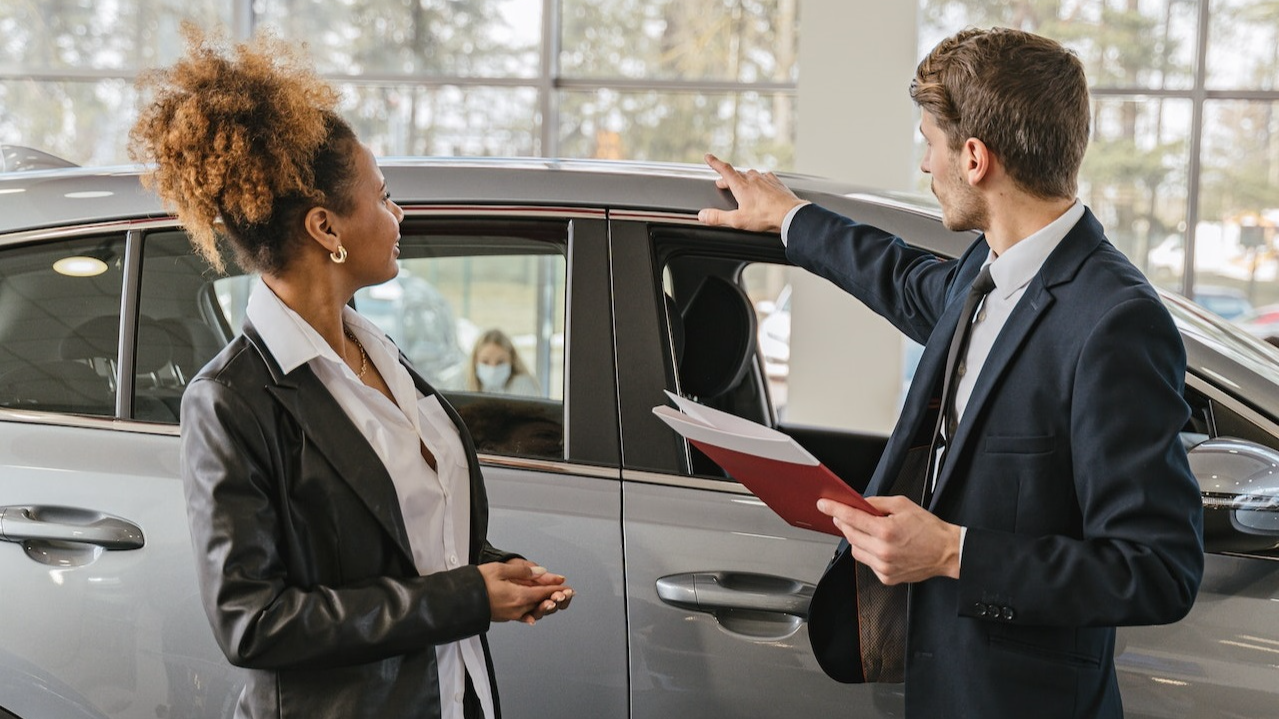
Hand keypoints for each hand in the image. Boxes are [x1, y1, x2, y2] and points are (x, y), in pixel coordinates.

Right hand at [478, 559, 573, 624]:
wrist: (459, 599)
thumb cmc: (476, 584)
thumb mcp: (500, 569)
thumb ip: (523, 571)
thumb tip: (541, 572)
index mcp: (518, 596)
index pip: (543, 591)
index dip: (556, 587)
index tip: (565, 584)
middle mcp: (517, 608)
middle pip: (542, 602)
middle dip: (555, 597)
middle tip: (566, 593)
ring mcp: (511, 614)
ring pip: (534, 610)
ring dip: (545, 604)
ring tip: (554, 600)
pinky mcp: (505, 617)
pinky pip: (523, 616)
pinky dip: (532, 613)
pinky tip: (534, 615)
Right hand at [697, 153, 807, 232]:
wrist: (790, 214)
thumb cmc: (765, 216)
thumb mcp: (738, 220)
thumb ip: (718, 217)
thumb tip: (703, 215)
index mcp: (741, 186)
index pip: (724, 170)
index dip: (715, 163)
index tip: (708, 157)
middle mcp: (753, 179)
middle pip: (736, 174)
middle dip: (728, 178)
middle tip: (723, 182)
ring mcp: (766, 179)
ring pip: (751, 174)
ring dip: (744, 178)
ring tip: (742, 186)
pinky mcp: (776, 183)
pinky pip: (765, 177)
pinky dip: (760, 180)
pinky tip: (762, 185)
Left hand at [817, 496, 962, 584]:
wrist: (947, 552)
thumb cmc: (929, 529)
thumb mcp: (903, 505)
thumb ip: (877, 503)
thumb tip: (859, 503)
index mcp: (886, 531)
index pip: (852, 518)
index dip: (834, 509)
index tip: (823, 505)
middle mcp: (882, 551)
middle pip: (850, 535)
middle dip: (844, 523)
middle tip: (843, 515)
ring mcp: (884, 567)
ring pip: (855, 551)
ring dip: (856, 539)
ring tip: (868, 531)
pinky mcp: (887, 577)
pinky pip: (867, 562)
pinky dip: (868, 552)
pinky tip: (879, 546)